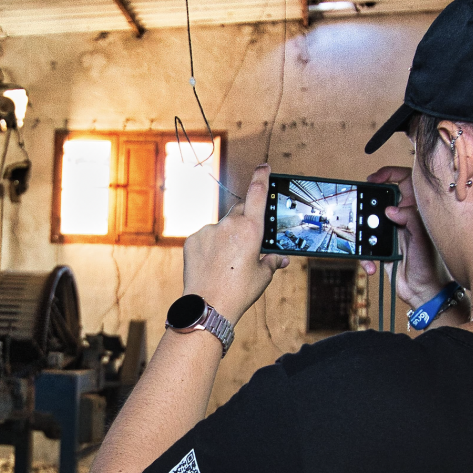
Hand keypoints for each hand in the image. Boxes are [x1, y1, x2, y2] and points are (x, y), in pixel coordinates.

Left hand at [181, 164, 289, 323]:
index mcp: (251, 230)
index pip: (257, 194)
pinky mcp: (193, 239)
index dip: (262, 177)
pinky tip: (212, 264)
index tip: (264, 166)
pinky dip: (211, 246)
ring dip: (226, 237)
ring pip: (222, 227)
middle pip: (240, 211)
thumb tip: (279, 259)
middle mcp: (229, 225)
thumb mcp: (262, 276)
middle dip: (246, 220)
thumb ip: (270, 261)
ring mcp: (208, 231)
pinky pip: (206, 237)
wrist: (208, 306)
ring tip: (226, 263)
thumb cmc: (239, 291)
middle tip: (248, 241)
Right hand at [360, 166, 450, 308]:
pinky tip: (372, 265)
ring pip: (370, 223)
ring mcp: (391, 234)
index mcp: (417, 211)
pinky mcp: (381, 249)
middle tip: (359, 207)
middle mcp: (403, 219)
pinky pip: (366, 247)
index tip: (375, 179)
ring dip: (363, 234)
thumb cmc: (433, 267)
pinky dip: (365, 257)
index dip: (390, 175)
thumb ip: (411, 219)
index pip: (405, 182)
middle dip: (368, 203)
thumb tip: (391, 209)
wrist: (424, 293)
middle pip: (381, 200)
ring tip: (367, 244)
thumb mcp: (424, 240)